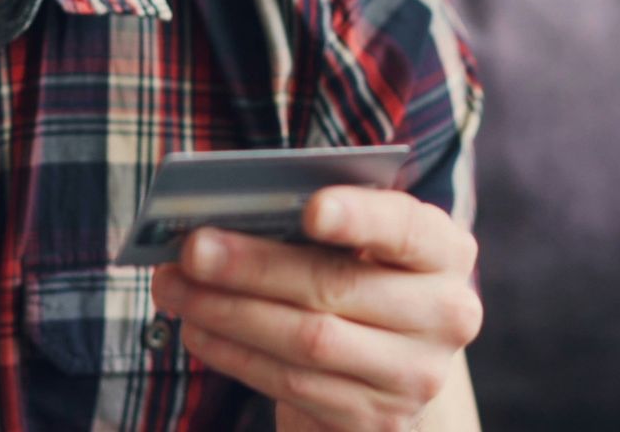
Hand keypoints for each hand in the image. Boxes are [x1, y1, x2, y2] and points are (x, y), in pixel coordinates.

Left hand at [149, 188, 480, 431]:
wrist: (382, 356)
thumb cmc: (353, 270)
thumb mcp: (353, 237)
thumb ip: (310, 219)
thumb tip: (222, 218)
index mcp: (443, 249)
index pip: (406, 228)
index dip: (360, 217)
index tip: (309, 209)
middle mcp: (446, 313)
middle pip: (336, 286)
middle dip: (252, 267)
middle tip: (190, 249)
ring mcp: (416, 374)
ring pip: (307, 341)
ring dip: (227, 312)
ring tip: (173, 286)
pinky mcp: (378, 418)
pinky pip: (293, 385)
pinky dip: (234, 354)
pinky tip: (196, 329)